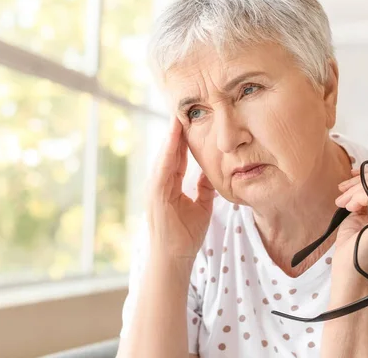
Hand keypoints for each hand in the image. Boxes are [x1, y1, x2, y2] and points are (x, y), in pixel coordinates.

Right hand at [147, 117, 215, 261]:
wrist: (174, 259)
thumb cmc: (185, 235)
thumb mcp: (201, 206)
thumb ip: (204, 187)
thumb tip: (212, 171)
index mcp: (169, 184)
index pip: (177, 156)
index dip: (183, 138)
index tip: (189, 118)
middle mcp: (159, 183)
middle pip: (169, 152)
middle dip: (175, 131)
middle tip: (182, 107)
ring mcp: (155, 188)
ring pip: (164, 156)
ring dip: (170, 137)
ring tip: (177, 116)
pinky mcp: (156, 195)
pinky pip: (162, 169)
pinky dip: (167, 153)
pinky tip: (173, 139)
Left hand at [332, 166, 367, 276]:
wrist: (350, 273)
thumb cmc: (353, 249)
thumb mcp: (360, 217)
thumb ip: (365, 201)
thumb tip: (359, 183)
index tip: (351, 175)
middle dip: (360, 181)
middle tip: (342, 191)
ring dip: (356, 189)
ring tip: (343, 203)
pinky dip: (358, 195)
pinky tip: (350, 207)